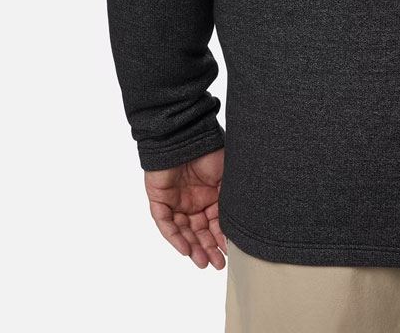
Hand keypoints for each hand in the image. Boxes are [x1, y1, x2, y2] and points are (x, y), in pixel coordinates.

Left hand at [144, 147, 226, 269]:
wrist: (186, 135)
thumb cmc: (210, 150)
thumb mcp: (227, 177)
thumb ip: (229, 199)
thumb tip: (239, 221)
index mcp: (210, 195)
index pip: (215, 222)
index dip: (222, 238)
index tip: (230, 252)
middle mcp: (193, 201)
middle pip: (199, 230)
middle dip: (208, 248)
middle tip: (218, 264)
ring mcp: (176, 201)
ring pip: (183, 231)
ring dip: (192, 248)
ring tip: (203, 262)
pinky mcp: (159, 200)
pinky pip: (165, 223)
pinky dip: (174, 237)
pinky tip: (185, 249)